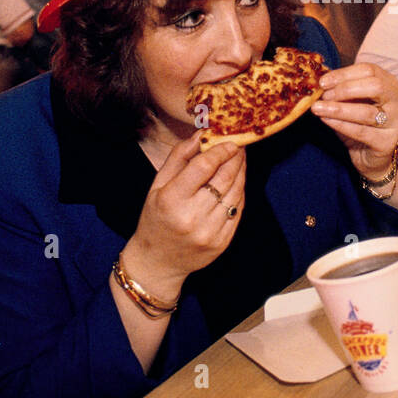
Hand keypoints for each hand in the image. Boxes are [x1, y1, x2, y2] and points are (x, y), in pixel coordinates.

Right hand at [123, 134, 246, 296]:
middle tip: (240, 146)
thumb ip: (178, 157)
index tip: (230, 141)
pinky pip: (238, 211)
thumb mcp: (157, 185)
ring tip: (240, 160)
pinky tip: (237, 182)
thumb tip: (201, 134)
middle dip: (235, 158)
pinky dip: (240, 193)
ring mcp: (209, 232)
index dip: (220, 150)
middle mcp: (192, 217)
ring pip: (235, 193)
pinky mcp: (222, 242)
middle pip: (224, 178)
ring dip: (241, 173)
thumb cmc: (155, 219)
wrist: (157, 262)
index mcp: (171, 200)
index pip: (203, 167)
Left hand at [310, 63, 397, 178]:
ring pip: (367, 111)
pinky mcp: (387, 142)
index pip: (369, 70)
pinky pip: (362, 132)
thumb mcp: (351, 104)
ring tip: (318, 109)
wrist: (371, 158)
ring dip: (339, 109)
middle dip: (345, 89)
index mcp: (389, 84)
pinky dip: (341, 125)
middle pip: (375, 86)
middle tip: (324, 96)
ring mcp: (396, 122)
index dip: (344, 74)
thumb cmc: (360, 125)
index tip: (323, 81)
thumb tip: (320, 84)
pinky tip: (326, 120)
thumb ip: (341, 92)